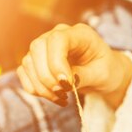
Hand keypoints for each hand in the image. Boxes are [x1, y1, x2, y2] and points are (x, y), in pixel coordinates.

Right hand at [17, 23, 131, 108]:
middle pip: (37, 48)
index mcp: (79, 34)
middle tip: (63, 93)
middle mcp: (58, 36)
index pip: (57, 39)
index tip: (66, 84)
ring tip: (61, 98)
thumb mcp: (103, 74)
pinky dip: (35, 89)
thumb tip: (65, 81)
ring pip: (28, 63)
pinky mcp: (37, 62)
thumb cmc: (107, 71)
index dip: (57, 63)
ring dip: (41, 86)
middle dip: (47, 77)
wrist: (104, 75)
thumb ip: (84, 75)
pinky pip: (24, 74)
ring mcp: (45, 48)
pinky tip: (53, 97)